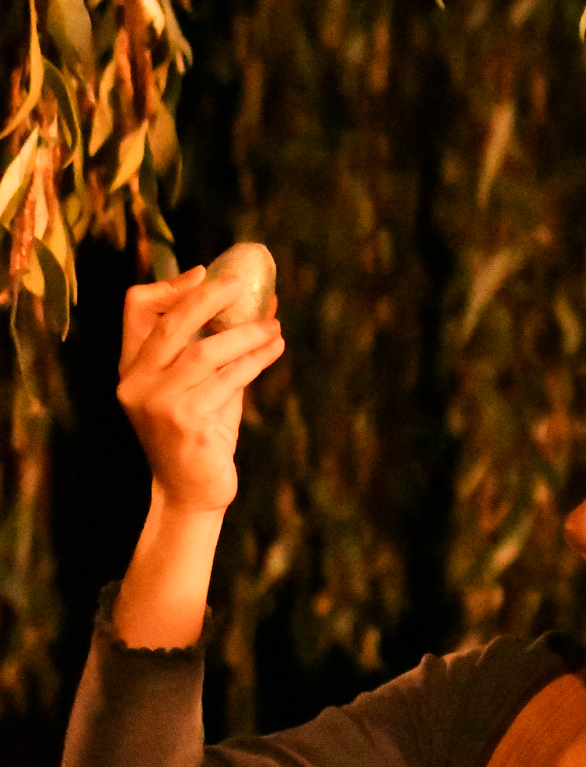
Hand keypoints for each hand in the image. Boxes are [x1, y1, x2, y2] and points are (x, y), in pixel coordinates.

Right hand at [117, 264, 284, 514]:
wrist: (190, 494)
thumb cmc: (198, 438)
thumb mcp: (199, 389)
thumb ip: (214, 351)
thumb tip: (258, 306)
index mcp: (131, 369)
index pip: (135, 310)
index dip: (170, 287)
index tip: (205, 273)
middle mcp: (136, 384)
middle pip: (171, 324)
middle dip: (208, 298)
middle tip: (242, 284)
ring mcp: (158, 404)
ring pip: (205, 353)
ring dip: (245, 335)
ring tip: (273, 326)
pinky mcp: (185, 423)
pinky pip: (227, 381)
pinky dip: (254, 362)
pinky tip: (273, 351)